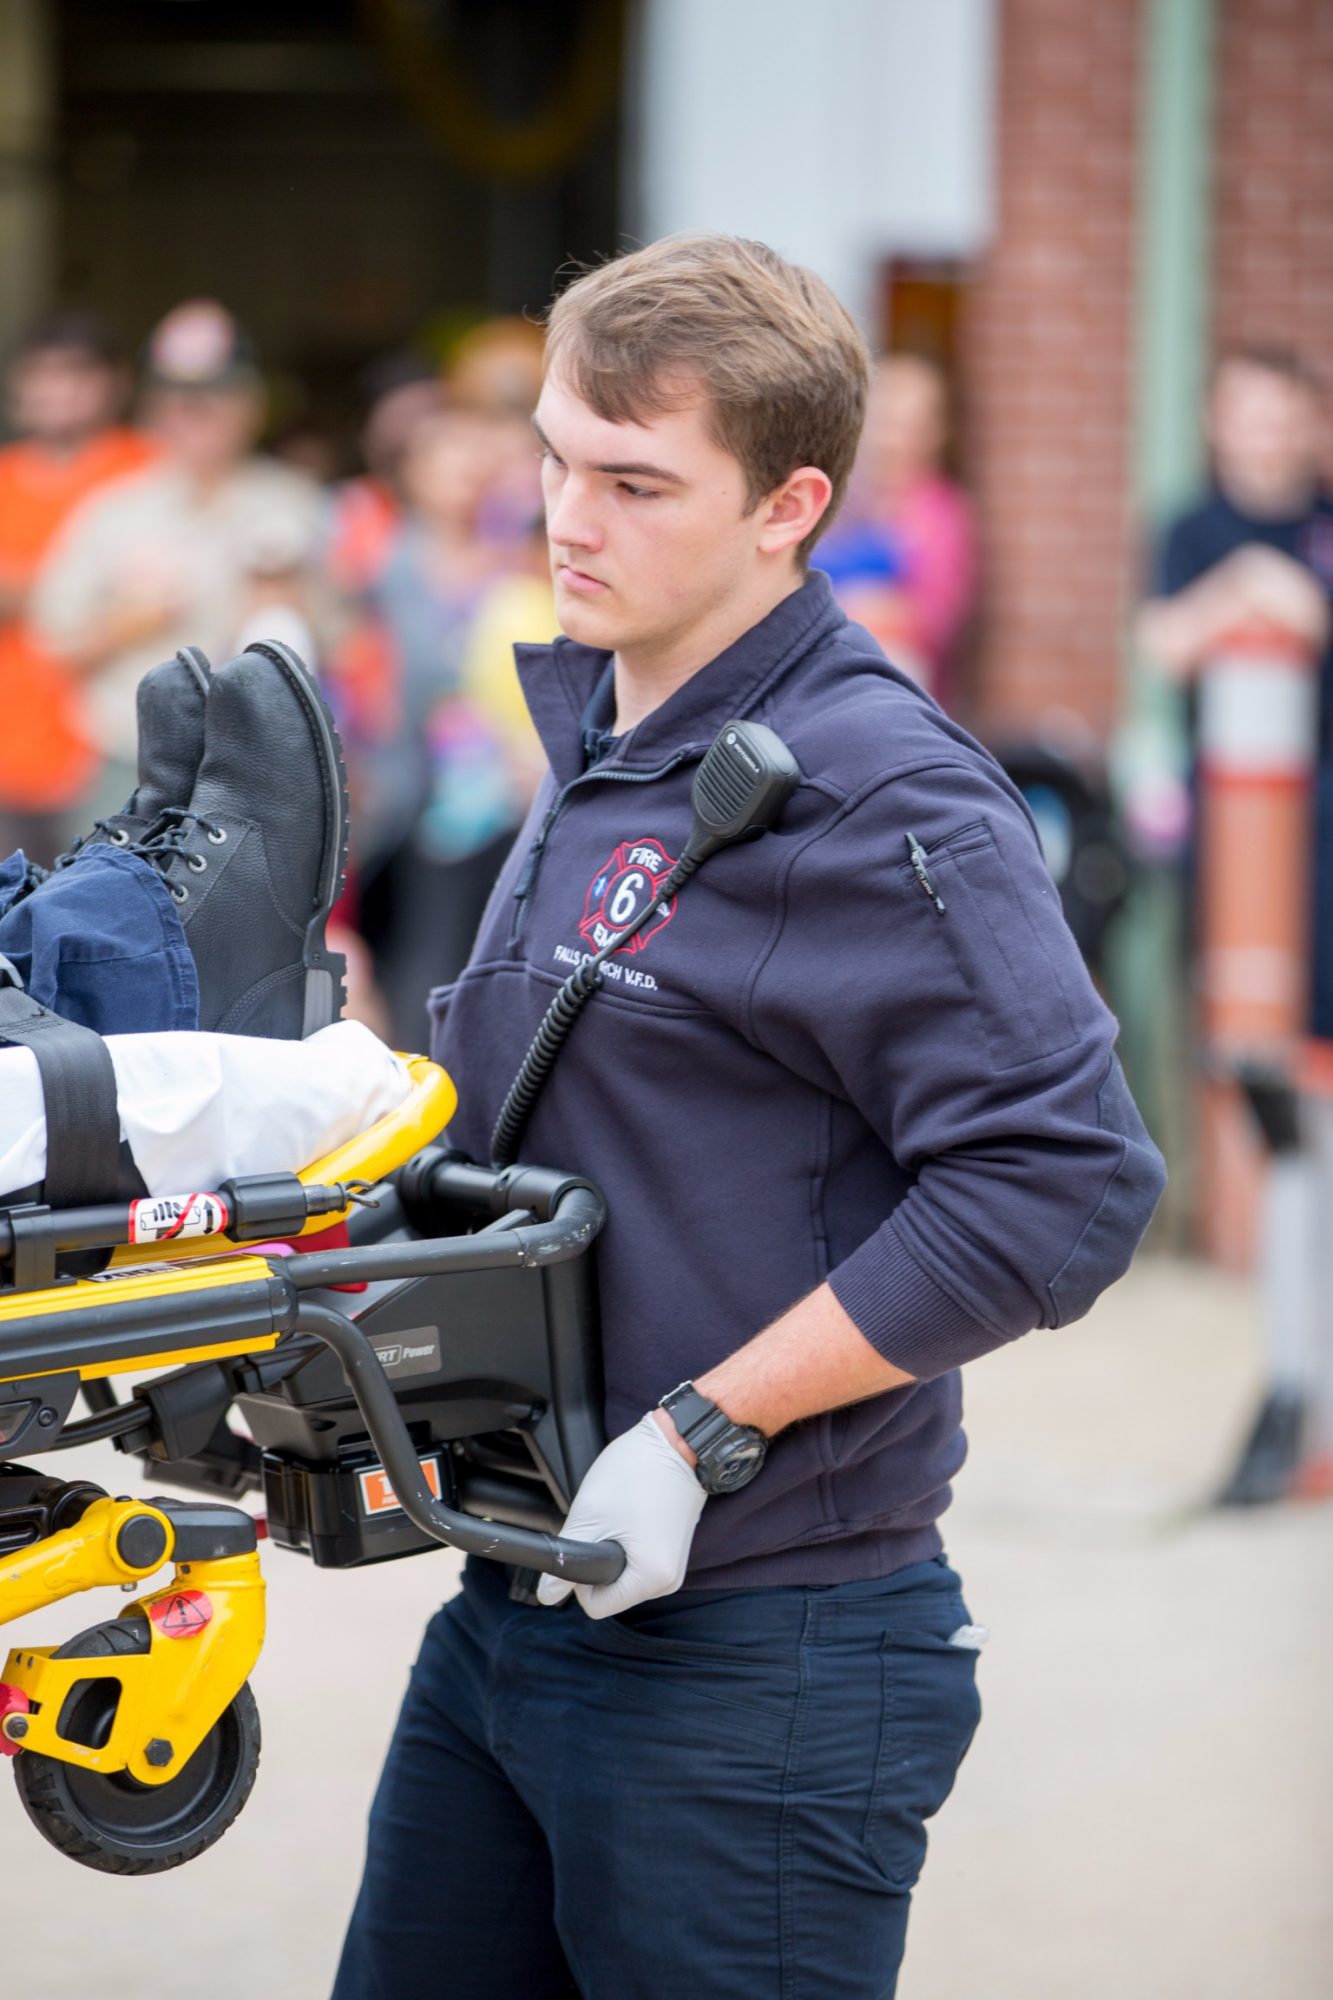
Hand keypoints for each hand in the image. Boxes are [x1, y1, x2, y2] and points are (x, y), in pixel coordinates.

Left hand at [536, 1413, 706, 1618]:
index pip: (598, 1606)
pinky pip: (639, 1562)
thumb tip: (547, 1594)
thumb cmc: (638, 1472)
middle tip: (607, 1523)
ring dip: (614, 1551)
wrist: (676, 1443)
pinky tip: (633, 1515)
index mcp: (652, 1578)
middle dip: (600, 1561)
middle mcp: (669, 1580)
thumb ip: (565, 1560)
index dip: (581, 1579)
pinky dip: (628, 1545)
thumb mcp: (590, 1517)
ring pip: (624, 1577)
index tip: (590, 1541)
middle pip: (613, 1592)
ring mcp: (674, 1566)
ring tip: (622, 1516)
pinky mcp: (673, 1551)